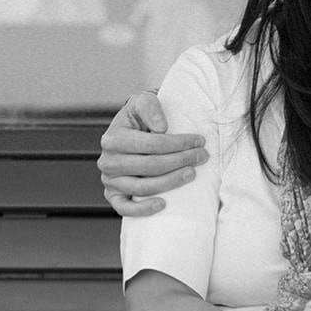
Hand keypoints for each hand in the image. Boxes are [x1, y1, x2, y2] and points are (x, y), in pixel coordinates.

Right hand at [98, 90, 207, 215]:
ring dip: (171, 182)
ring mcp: (109, 180)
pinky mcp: (113, 195)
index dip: (178, 143)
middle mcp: (108, 160)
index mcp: (113, 138)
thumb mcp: (144, 101)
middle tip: (202, 157)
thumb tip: (161, 127)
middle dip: (180, 161)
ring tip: (191, 174)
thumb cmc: (142, 116)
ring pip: (142, 188)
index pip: (150, 144)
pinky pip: (125, 208)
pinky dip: (143, 209)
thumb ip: (150, 106)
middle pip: (149, 166)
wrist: (133, 130)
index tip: (199, 141)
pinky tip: (163, 204)